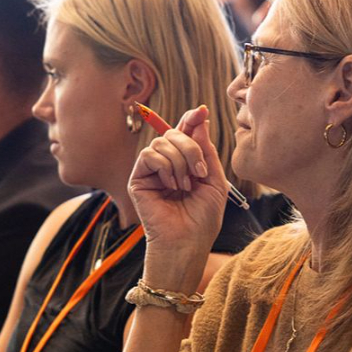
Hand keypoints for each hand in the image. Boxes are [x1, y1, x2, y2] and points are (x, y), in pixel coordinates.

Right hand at [128, 107, 228, 274]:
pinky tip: (170, 186)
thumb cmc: (203, 217)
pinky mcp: (138, 179)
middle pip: (174, 133)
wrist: (188, 240)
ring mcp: (151, 170)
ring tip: (185, 187)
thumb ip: (205, 149)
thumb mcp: (213, 179)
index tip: (202, 110)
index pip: (185, 131)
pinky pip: (149, 155)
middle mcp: (167, 163)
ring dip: (180, 162)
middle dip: (191, 148)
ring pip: (162, 143)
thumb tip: (199, 118)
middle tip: (200, 173)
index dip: (192, 118)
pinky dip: (165, 167)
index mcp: (185, 162)